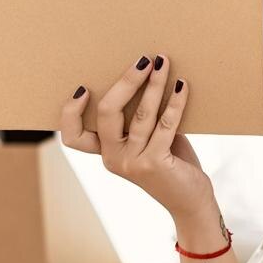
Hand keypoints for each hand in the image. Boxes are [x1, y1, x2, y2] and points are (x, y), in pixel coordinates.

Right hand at [60, 53, 214, 221]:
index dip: (70, 112)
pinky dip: (175, 102)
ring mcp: (132, 162)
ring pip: (141, 114)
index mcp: (105, 153)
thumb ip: (143, 120)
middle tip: (144, 60)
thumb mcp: (150, 142)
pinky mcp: (155, 164)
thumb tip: (151, 78)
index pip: (72, 137)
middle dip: (126, 81)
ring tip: (164, 63)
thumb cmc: (173, 166)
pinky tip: (182, 85)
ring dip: (155, 84)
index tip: (83, 88)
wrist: (191, 203)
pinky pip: (165, 124)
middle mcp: (113, 158)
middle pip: (107, 112)